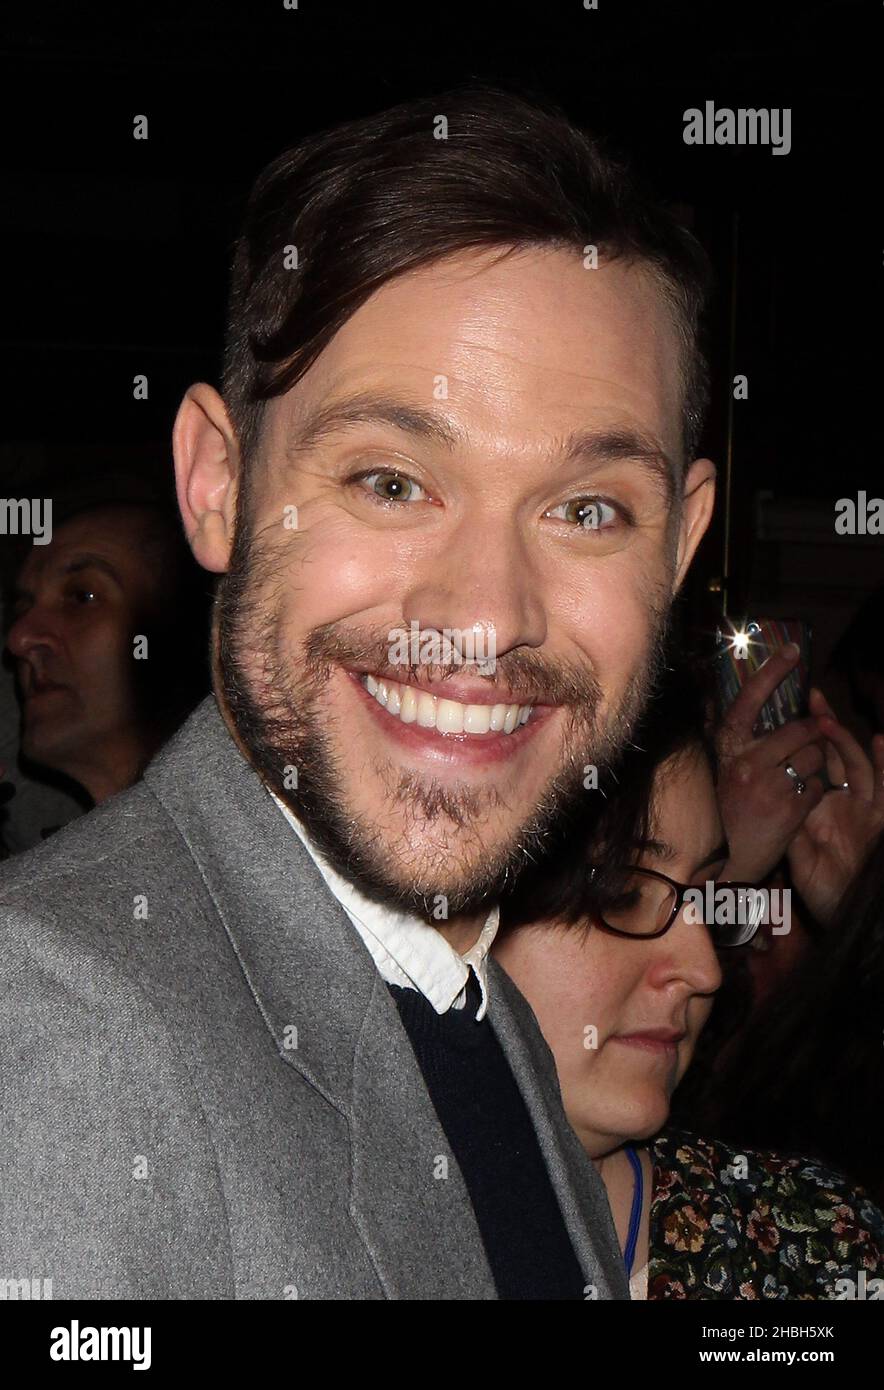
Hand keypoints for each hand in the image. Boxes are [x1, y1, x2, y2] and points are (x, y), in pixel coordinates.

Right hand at [716, 645, 825, 881]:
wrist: (729, 862)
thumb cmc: (729, 811)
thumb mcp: (726, 770)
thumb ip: (740, 740)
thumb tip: (743, 700)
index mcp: (729, 748)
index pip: (749, 700)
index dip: (772, 672)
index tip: (793, 651)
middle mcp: (746, 762)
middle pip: (801, 729)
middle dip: (813, 737)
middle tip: (808, 748)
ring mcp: (769, 786)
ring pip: (816, 756)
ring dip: (816, 766)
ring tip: (799, 780)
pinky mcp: (790, 808)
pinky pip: (820, 784)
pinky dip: (816, 791)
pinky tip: (800, 802)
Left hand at [787, 695, 883, 922]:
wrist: (846, 911)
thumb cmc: (822, 888)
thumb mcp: (797, 853)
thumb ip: (790, 824)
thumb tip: (770, 799)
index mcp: (824, 804)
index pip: (815, 762)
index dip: (808, 737)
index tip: (793, 714)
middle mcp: (847, 801)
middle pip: (838, 755)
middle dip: (827, 727)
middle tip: (814, 697)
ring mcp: (866, 809)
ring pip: (860, 766)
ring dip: (846, 741)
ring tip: (829, 719)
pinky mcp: (880, 820)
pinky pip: (883, 788)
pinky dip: (883, 765)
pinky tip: (880, 742)